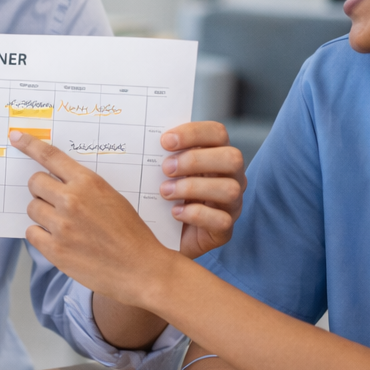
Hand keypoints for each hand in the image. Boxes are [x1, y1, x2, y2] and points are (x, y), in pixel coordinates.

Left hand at [11, 129, 178, 306]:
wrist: (141, 269)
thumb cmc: (131, 234)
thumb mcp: (113, 198)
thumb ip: (84, 187)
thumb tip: (57, 181)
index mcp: (89, 183)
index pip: (51, 156)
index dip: (30, 144)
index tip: (15, 137)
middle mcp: (72, 200)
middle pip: (35, 183)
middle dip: (42, 190)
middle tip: (55, 201)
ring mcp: (61, 226)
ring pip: (32, 208)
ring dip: (43, 214)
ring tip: (64, 225)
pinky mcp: (55, 250)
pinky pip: (31, 233)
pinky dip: (41, 236)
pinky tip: (60, 240)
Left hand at [159, 121, 245, 258]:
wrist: (164, 236)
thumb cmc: (164, 195)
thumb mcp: (164, 171)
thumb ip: (160, 154)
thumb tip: (138, 137)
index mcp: (216, 155)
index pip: (217, 133)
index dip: (193, 133)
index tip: (164, 141)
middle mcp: (231, 177)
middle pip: (231, 158)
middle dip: (195, 160)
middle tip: (166, 168)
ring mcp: (232, 204)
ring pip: (229, 190)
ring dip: (193, 188)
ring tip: (165, 192)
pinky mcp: (225, 230)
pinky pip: (221, 220)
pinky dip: (196, 215)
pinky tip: (175, 213)